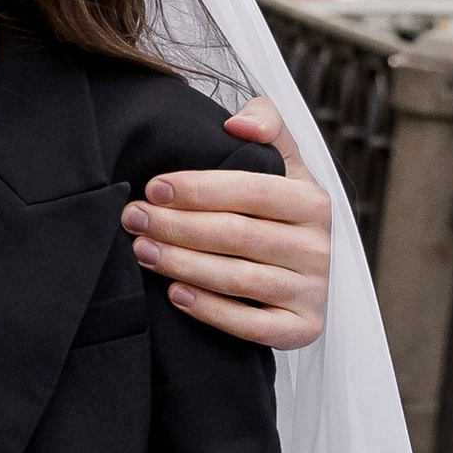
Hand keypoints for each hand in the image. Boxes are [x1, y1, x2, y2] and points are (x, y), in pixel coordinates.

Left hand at [121, 99, 331, 348]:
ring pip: (239, 278)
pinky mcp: (302, 328)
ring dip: (182, 264)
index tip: (152, 187)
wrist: (305, 270)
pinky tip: (174, 294)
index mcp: (312, 200)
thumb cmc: (277, 208)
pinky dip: (210, 311)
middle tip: (133, 219)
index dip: (199, 189)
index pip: (251, 191)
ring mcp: (312, 290)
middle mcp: (318, 246)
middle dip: (177, 225)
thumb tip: (237, 125)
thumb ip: (266, 123)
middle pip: (237, 234)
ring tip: (141, 251)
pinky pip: (252, 326)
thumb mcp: (281, 160)